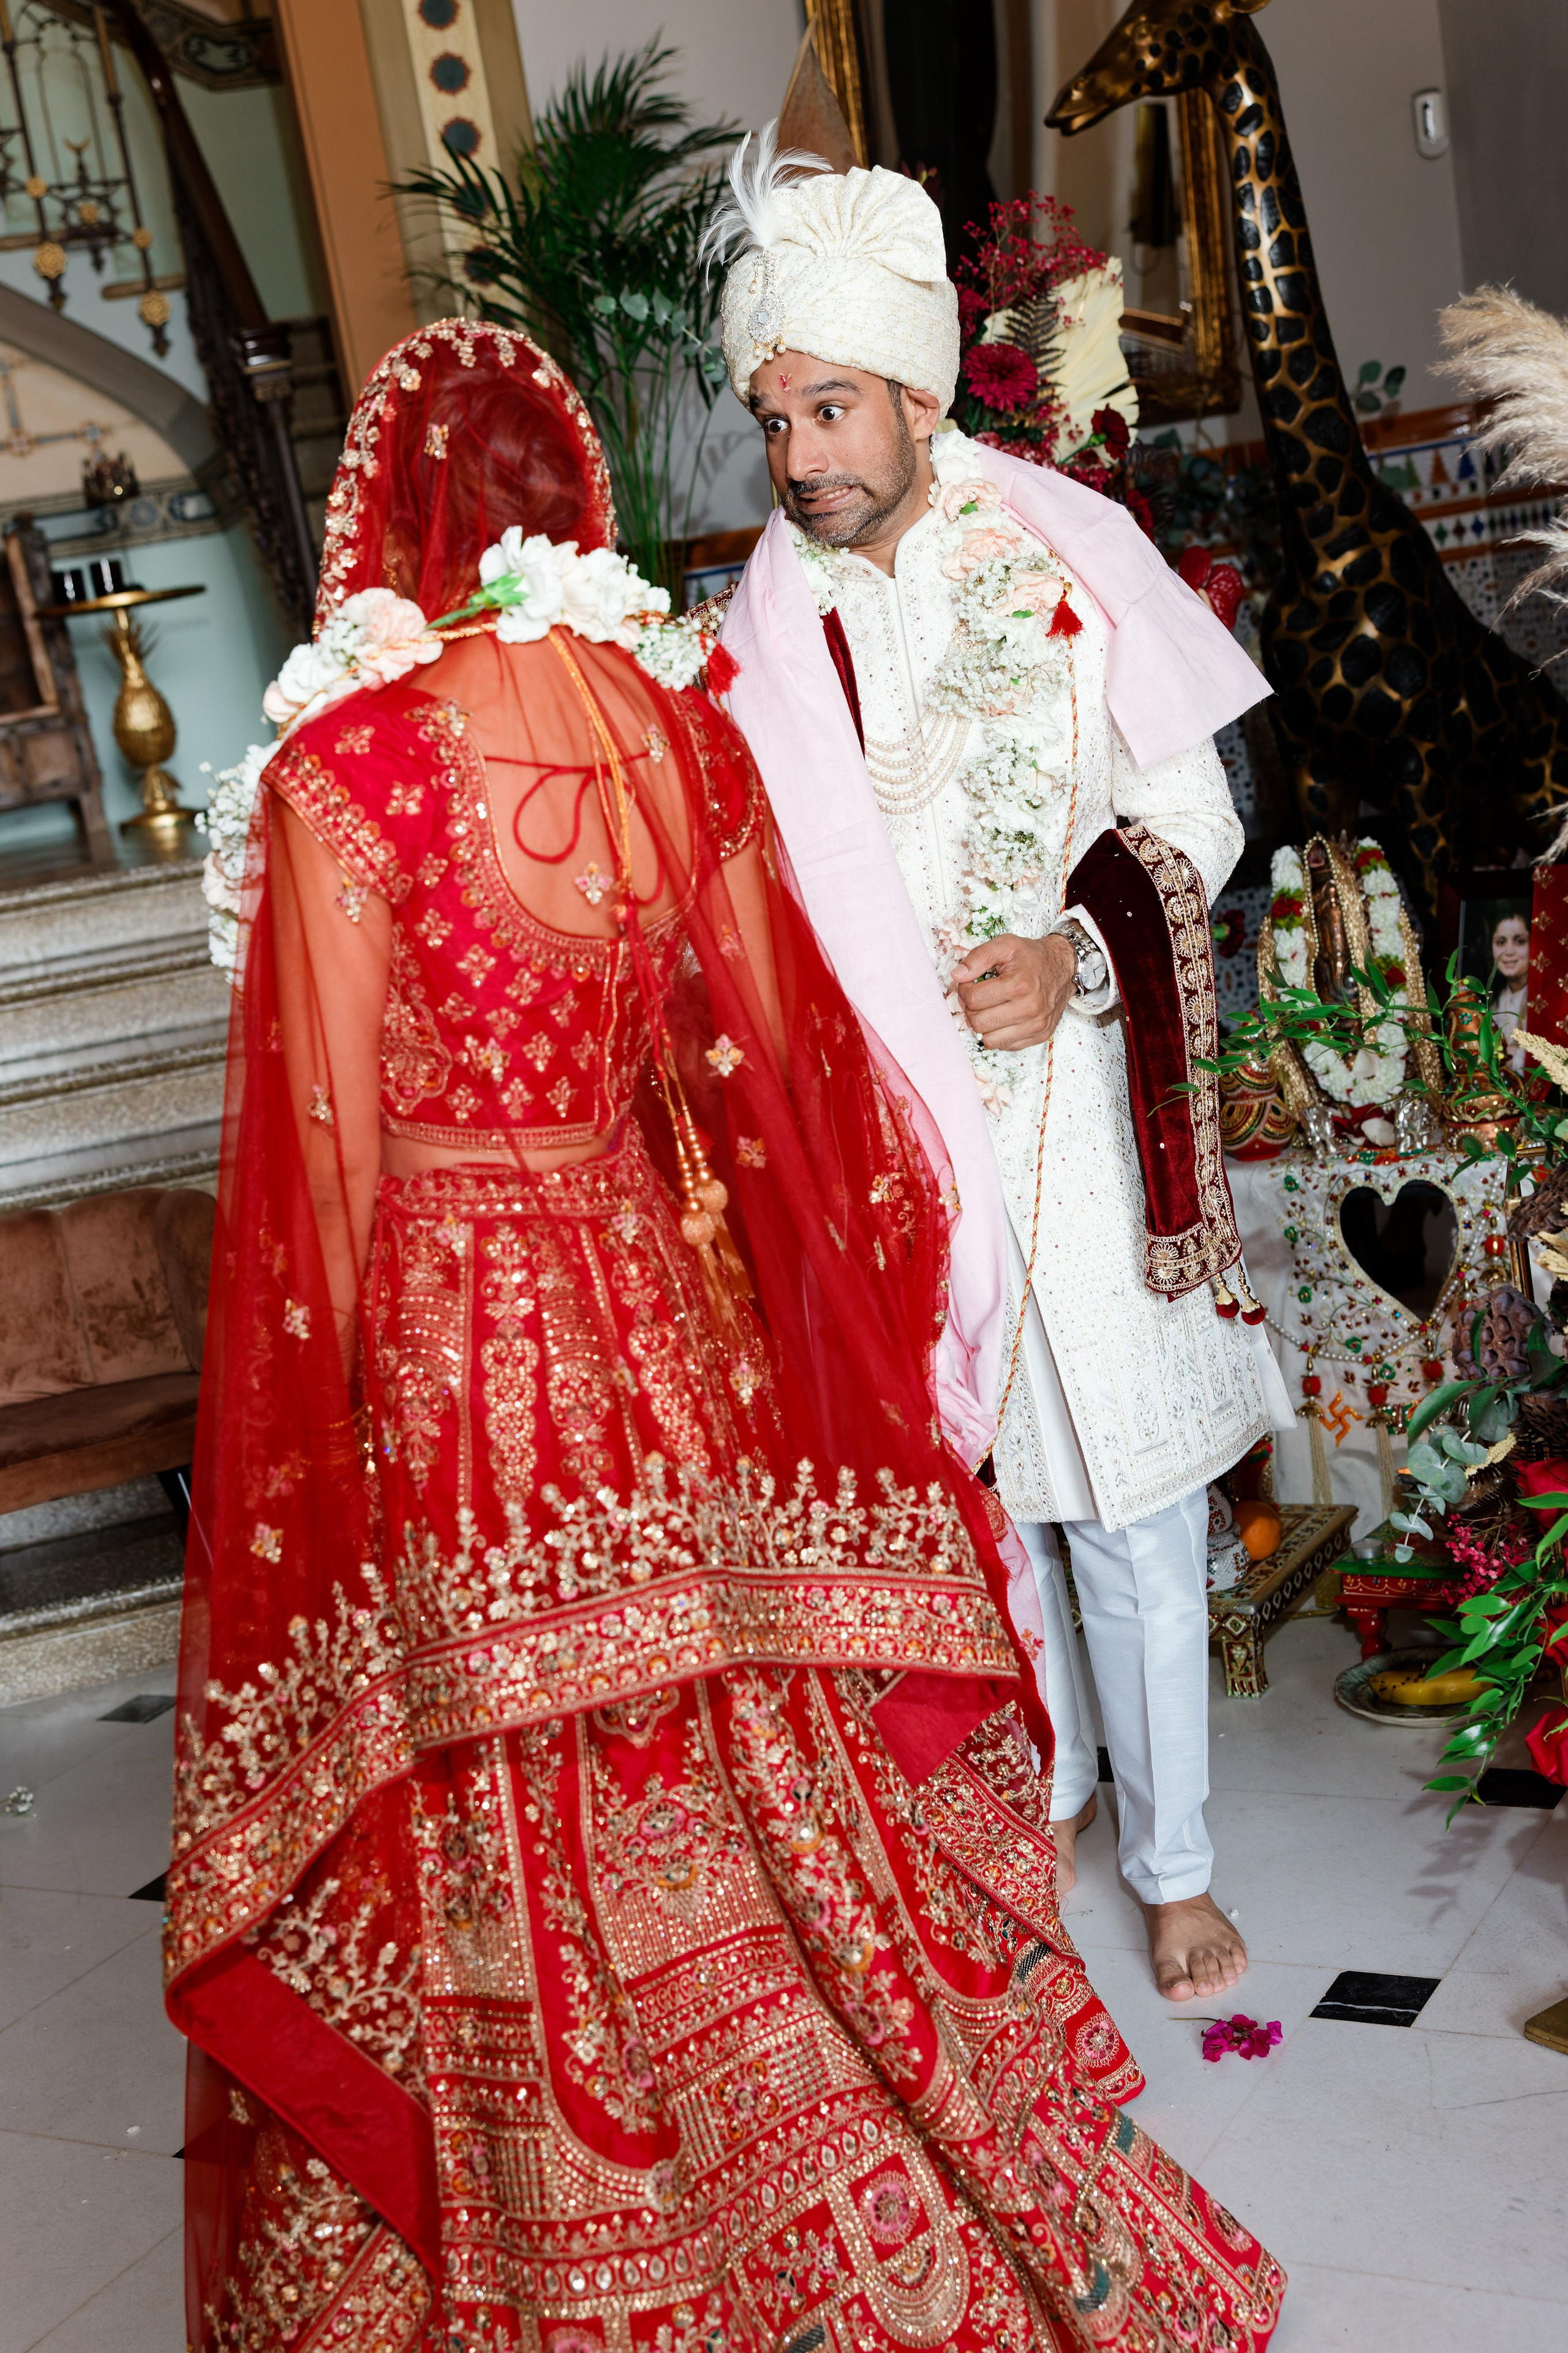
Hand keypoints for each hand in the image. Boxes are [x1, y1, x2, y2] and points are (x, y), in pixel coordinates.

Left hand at [951, 932, 1075, 1050]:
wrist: (1064, 967)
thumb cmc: (1032, 956)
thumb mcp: (1005, 945)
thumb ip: (978, 957)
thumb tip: (957, 976)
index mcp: (1019, 985)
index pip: (974, 1000)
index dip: (965, 990)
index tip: (971, 984)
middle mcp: (1030, 1008)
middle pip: (979, 1023)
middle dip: (972, 1009)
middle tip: (979, 997)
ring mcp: (1036, 1026)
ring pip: (989, 1040)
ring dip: (984, 1025)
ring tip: (990, 1008)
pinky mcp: (1039, 1036)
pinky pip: (1005, 1046)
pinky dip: (999, 1033)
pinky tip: (1004, 1017)